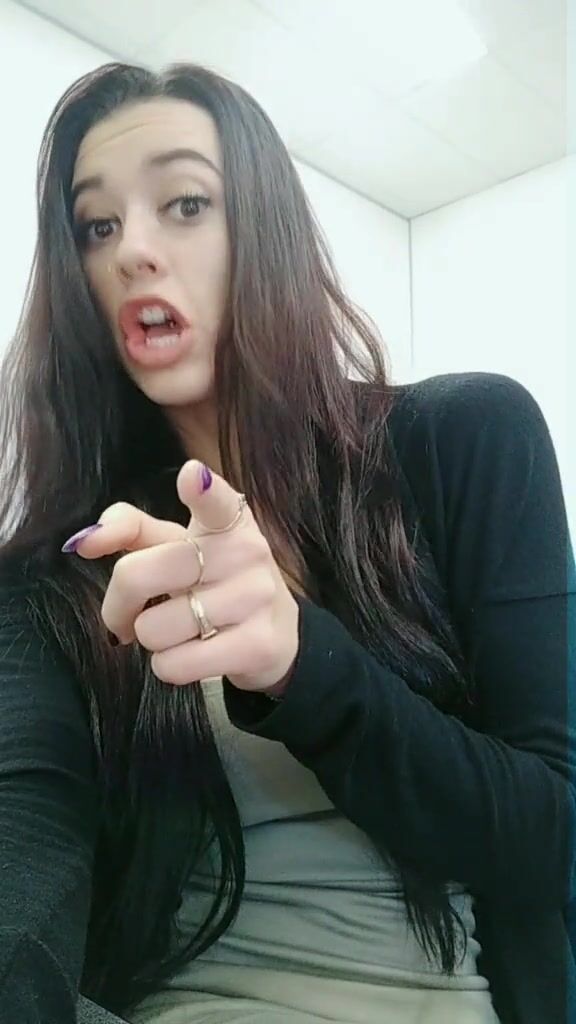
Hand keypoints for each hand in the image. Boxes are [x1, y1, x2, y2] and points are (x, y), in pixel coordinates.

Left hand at [71, 461, 299, 693]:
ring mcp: (255, 599)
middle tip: (131, 614)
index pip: (214, 499)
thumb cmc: (213, 581)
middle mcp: (246, 553)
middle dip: (119, 606)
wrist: (276, 633)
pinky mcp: (258, 645)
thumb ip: (130, 529)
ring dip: (151, 640)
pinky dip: (168, 666)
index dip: (200, 489)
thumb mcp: (176, 546)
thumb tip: (84, 540)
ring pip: (153, 630)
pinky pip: (175, 665)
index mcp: (226, 520)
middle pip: (138, 576)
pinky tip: (191, 654)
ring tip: (177, 632)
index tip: (191, 477)